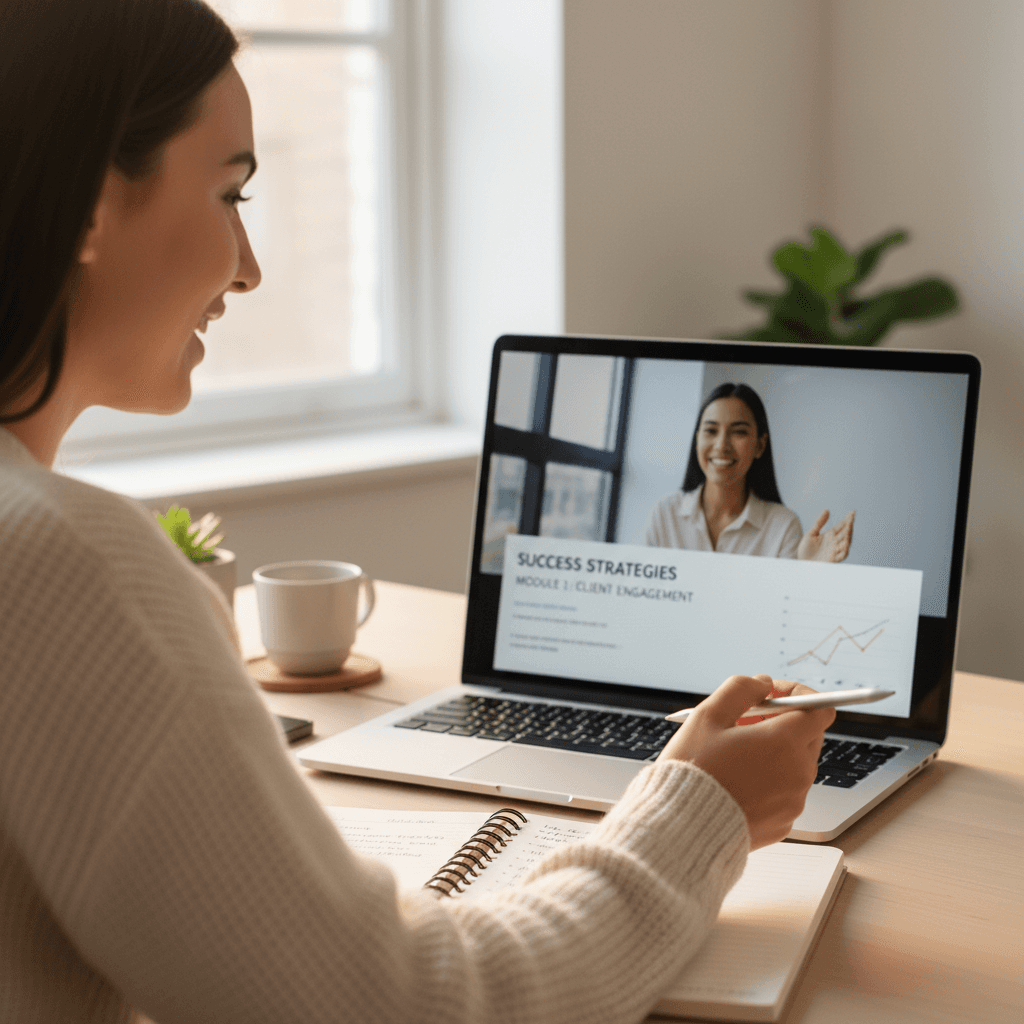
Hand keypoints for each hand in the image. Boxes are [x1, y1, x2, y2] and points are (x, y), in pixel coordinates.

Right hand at [657, 674, 834, 848]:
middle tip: (744, 722)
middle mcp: (798, 772)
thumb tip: (762, 684)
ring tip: (734, 754)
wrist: (683, 828)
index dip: (797, 695)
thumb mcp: (707, 716)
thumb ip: (740, 690)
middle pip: (808, 735)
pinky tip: (737, 780)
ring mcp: (794, 801)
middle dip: (782, 722)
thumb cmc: (693, 772)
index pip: (819, 709)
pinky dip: (769, 780)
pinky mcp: (784, 823)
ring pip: (796, 763)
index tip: (771, 695)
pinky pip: (786, 791)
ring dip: (775, 752)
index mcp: (784, 742)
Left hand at [797, 509, 854, 562]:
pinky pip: (842, 554)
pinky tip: (846, 542)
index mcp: (830, 535)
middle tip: (851, 517)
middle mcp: (834, 542)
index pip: (841, 525)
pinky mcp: (834, 559)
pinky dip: (845, 548)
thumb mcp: (811, 534)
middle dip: (849, 525)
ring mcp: (835, 550)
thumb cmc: (806, 550)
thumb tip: (827, 510)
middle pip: (845, 532)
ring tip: (848, 527)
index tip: (852, 512)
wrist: (802, 564)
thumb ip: (819, 523)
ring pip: (846, 542)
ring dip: (848, 535)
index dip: (847, 519)